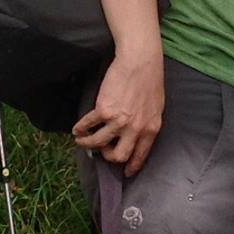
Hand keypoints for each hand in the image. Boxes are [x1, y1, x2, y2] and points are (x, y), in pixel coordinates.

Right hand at [73, 50, 164, 175]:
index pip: (140, 155)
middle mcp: (135, 129)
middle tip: (103, 151)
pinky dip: (80, 129)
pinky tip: (77, 129)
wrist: (140, 62)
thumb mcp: (156, 107)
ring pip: (99, 143)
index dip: (131, 166)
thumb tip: (136, 134)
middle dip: (108, 156)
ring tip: (82, 140)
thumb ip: (147, 123)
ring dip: (88, 144)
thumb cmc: (150, 80)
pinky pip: (88, 125)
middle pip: (119, 156)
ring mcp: (118, 121)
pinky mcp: (104, 110)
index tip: (126, 172)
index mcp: (151, 129)